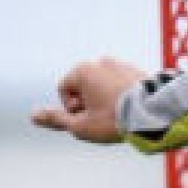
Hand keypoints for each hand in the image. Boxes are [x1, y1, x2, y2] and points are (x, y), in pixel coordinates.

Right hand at [30, 57, 145, 143]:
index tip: (87, 117)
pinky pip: (121, 85)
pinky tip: (131, 110)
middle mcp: (101, 61)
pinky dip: (122, 97)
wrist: (155, 113)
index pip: (64, 88)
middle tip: (103, 119)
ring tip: (119, 115)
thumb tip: (33, 116)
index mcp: (83, 70)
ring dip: (105, 101)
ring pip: (103, 86)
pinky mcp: (138, 71)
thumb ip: (56, 119)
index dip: (71, 108)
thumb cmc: (115, 120)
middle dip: (89, 104)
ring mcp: (121, 64)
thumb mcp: (81, 125)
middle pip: (84, 87)